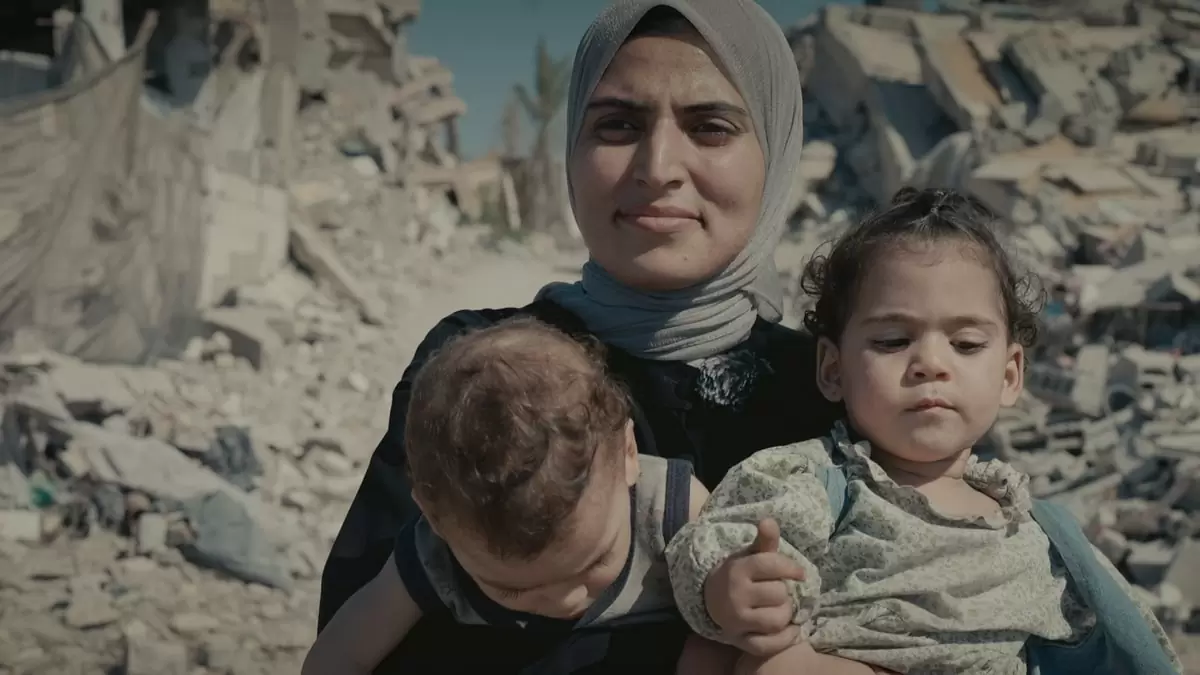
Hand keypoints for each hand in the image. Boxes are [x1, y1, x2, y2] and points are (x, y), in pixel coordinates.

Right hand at [703, 518, 806, 656]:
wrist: (711, 599)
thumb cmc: (740, 574)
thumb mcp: (750, 555)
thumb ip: (765, 541)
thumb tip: (770, 520)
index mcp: (737, 570)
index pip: (772, 565)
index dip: (792, 568)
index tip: (799, 573)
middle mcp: (735, 596)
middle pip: (779, 594)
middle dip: (784, 592)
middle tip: (778, 592)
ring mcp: (736, 621)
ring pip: (777, 620)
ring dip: (785, 614)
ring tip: (779, 608)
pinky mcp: (740, 641)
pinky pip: (769, 645)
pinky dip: (784, 638)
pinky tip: (787, 629)